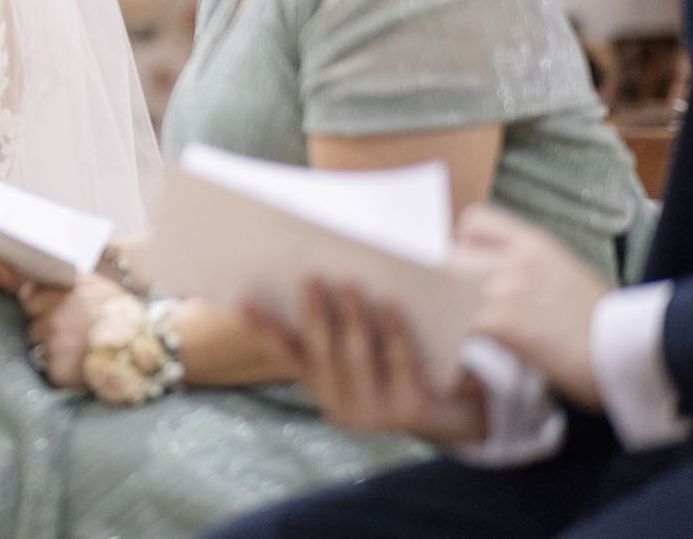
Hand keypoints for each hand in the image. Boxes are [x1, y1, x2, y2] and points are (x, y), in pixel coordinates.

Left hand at [23, 273, 122, 387]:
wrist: (146, 355)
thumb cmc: (127, 321)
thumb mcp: (103, 288)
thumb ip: (73, 283)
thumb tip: (40, 285)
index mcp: (67, 290)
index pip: (30, 296)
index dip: (40, 305)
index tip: (49, 311)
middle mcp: (56, 312)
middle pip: (33, 323)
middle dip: (47, 329)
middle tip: (71, 335)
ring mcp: (54, 341)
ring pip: (39, 347)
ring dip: (52, 350)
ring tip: (78, 352)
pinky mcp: (57, 368)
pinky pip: (49, 369)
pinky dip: (61, 371)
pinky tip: (80, 367)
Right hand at [247, 281, 486, 442]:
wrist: (449, 412)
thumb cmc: (394, 366)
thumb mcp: (359, 353)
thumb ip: (332, 330)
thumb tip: (312, 280)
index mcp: (322, 391)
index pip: (288, 355)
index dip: (265, 330)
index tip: (243, 302)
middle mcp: (341, 409)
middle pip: (322, 353)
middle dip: (315, 314)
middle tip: (311, 278)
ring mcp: (374, 415)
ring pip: (357, 356)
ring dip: (351, 317)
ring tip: (349, 284)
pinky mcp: (409, 411)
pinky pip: (398, 361)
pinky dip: (393, 330)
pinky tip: (389, 303)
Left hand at [455, 204, 608, 408]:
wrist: (630, 352)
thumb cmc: (601, 321)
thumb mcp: (564, 271)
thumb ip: (522, 263)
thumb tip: (481, 272)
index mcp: (535, 242)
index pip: (473, 220)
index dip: (461, 242)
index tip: (464, 266)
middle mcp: (517, 259)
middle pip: (450, 255)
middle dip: (441, 280)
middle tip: (445, 302)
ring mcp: (508, 288)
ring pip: (446, 289)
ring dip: (442, 310)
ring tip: (446, 328)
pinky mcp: (503, 322)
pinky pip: (457, 323)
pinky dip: (452, 338)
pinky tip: (460, 351)